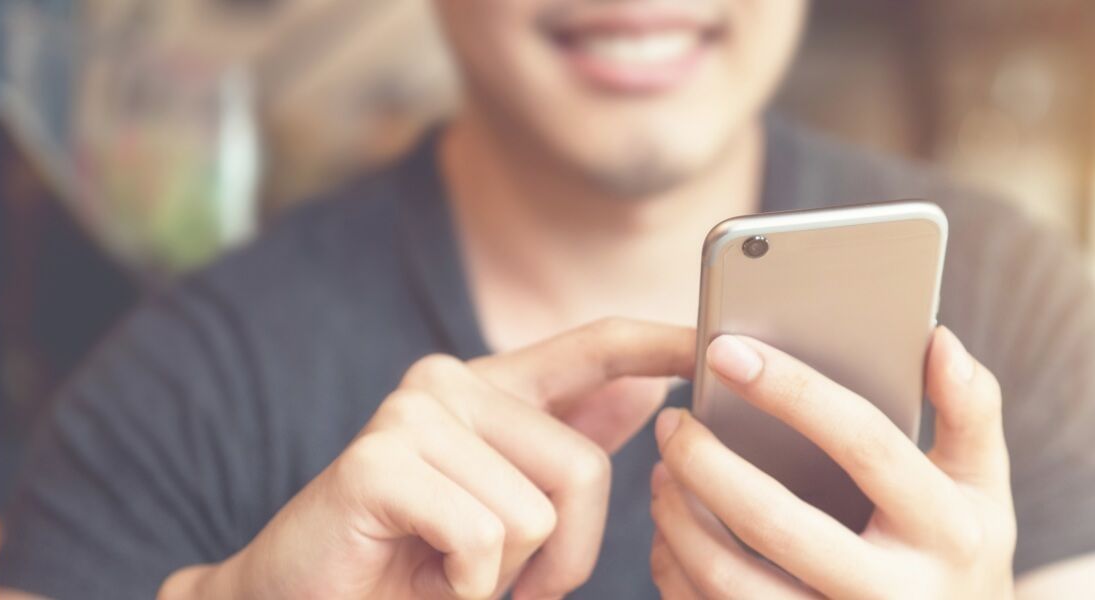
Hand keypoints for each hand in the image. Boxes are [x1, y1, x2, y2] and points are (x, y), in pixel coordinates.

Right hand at [161, 318, 693, 599]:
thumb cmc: (412, 566)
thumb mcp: (507, 507)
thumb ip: (565, 448)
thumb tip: (644, 389)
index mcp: (492, 389)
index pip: (597, 345)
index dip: (662, 343)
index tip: (716, 343)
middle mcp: (451, 383)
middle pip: (584, 469)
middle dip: (563, 558)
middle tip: (500, 582)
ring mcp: (411, 414)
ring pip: (538, 515)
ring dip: (507, 578)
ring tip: (448, 574)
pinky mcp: (378, 461)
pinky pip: (485, 539)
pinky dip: (468, 588)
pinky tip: (421, 579)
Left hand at [649, 327, 1014, 598]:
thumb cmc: (961, 555)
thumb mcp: (983, 487)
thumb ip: (969, 409)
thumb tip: (937, 339)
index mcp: (946, 529)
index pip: (863, 443)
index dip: (792, 391)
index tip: (726, 351)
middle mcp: (896, 593)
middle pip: (777, 524)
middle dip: (707, 465)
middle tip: (673, 423)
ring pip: (734, 585)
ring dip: (681, 525)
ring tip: (664, 476)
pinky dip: (680, 576)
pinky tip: (671, 538)